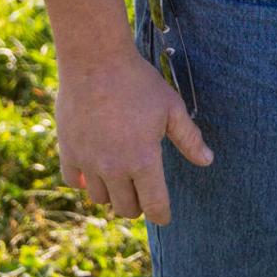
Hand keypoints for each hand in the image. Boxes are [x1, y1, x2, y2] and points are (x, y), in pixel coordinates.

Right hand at [55, 49, 213, 224]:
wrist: (95, 60)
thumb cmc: (138, 82)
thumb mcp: (171, 107)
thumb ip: (189, 139)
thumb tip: (208, 161)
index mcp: (144, 160)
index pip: (155, 205)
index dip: (162, 214)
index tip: (164, 215)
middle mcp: (114, 168)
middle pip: (126, 208)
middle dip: (138, 204)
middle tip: (142, 190)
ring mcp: (88, 162)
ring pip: (100, 198)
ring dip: (112, 193)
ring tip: (120, 177)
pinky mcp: (68, 150)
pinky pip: (74, 181)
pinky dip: (84, 181)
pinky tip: (92, 171)